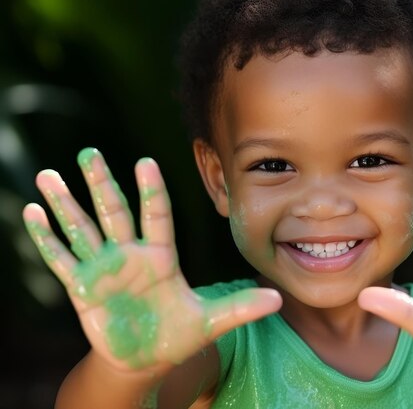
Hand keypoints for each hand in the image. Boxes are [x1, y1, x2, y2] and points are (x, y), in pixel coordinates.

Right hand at [23, 148, 280, 371]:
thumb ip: (241, 307)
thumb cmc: (175, 335)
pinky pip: (61, 258)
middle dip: (102, 184)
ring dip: (65, 204)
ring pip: (82, 229)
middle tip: (89, 154)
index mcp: (161, 258)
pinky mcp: (81, 288)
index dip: (152, 191)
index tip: (147, 162)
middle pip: (114, 213)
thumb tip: (279, 299)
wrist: (143, 358)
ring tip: (48, 175)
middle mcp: (130, 256)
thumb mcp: (210, 322)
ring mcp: (103, 269)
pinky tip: (32, 213)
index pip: (157, 217)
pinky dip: (46, 238)